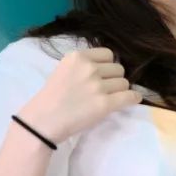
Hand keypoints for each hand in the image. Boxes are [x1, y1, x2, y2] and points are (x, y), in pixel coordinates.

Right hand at [19, 48, 140, 143]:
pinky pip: (130, 96)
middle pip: (118, 69)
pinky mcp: (104, 103)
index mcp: (77, 57)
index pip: (108, 54)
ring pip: (124, 83)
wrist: (43, 121)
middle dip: (113, 78)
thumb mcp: (64, 70)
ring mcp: (97, 86)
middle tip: (103, 90)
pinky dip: (133, 98)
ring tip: (108, 98)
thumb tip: (108, 66)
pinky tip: (131, 100)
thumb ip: (83, 65)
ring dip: (119, 90)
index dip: (107, 65)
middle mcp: (89, 68)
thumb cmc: (51, 98)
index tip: (102, 74)